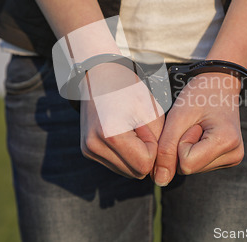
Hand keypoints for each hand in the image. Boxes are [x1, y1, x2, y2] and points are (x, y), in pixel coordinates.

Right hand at [80, 63, 164, 178]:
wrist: (98, 75)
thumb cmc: (128, 89)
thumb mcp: (151, 111)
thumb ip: (159, 143)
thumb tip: (158, 170)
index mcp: (109, 134)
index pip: (144, 165)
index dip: (152, 147)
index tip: (146, 126)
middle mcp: (94, 146)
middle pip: (135, 172)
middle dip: (145, 154)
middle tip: (141, 128)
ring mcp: (88, 150)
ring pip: (126, 171)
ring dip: (135, 155)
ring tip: (132, 129)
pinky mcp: (87, 151)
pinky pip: (117, 164)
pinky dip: (126, 154)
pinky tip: (124, 134)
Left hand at [153, 73, 243, 185]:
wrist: (219, 83)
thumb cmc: (199, 95)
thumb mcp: (178, 117)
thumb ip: (166, 149)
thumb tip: (161, 181)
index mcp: (227, 142)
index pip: (186, 164)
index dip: (179, 143)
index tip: (191, 123)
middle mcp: (235, 155)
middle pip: (189, 168)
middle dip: (182, 147)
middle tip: (194, 124)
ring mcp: (233, 159)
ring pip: (192, 168)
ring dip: (186, 148)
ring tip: (198, 127)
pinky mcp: (228, 159)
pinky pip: (198, 164)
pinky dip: (193, 150)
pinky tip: (202, 133)